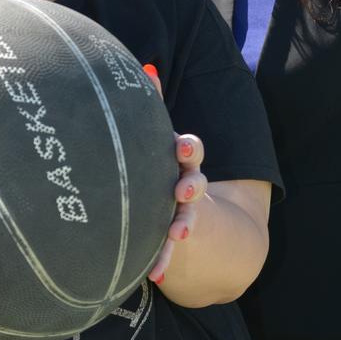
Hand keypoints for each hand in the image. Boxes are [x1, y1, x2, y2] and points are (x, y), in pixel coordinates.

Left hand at [143, 65, 207, 284]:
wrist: (196, 225)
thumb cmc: (162, 171)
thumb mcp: (158, 141)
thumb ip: (152, 104)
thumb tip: (145, 66)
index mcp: (181, 161)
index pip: (190, 150)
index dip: (186, 148)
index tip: (179, 147)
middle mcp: (188, 187)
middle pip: (194, 183)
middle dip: (190, 186)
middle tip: (184, 191)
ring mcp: (185, 217)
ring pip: (187, 220)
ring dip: (182, 226)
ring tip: (177, 236)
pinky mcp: (175, 243)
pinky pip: (168, 253)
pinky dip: (163, 262)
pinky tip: (154, 273)